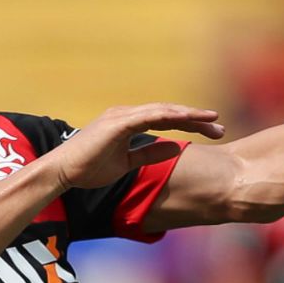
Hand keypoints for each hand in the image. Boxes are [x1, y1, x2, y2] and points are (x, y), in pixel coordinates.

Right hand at [50, 104, 223, 189]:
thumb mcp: (126, 163)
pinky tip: (187, 120)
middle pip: (169, 112)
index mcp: (129, 122)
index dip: (190, 124)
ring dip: (188, 115)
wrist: (63, 172)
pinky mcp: (117, 123)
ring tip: (211, 120)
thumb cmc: (90, 168)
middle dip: (196, 119)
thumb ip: (149, 154)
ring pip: (163, 111)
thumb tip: (173, 148)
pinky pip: (149, 116)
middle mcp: (128, 114)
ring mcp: (122, 116)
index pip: (166, 119)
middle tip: (220, 127)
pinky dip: (169, 116)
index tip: (212, 131)